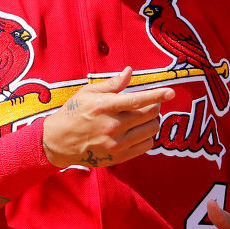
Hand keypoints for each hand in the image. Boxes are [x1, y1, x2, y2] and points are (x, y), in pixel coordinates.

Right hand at [41, 67, 174, 169]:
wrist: (58, 143)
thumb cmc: (73, 113)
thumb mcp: (88, 93)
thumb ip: (111, 84)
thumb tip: (129, 71)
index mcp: (104, 106)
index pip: (136, 100)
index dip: (156, 95)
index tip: (170, 92)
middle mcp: (112, 126)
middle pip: (149, 114)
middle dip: (154, 105)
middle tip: (150, 103)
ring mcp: (116, 143)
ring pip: (151, 130)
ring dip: (152, 121)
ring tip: (142, 117)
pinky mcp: (119, 156)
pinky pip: (146, 145)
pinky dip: (148, 136)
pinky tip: (138, 131)